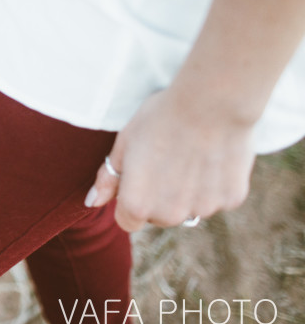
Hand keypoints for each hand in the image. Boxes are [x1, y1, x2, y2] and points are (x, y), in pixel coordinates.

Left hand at [84, 88, 255, 231]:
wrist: (210, 102)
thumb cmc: (160, 118)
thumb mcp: (124, 144)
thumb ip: (107, 178)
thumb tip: (92, 202)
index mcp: (137, 205)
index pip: (127, 220)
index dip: (130, 199)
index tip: (139, 177)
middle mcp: (170, 215)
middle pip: (159, 216)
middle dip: (159, 196)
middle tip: (166, 160)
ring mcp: (203, 209)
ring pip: (190, 208)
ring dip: (188, 191)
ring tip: (190, 154)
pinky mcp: (231, 200)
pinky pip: (217, 198)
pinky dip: (214, 184)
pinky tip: (212, 156)